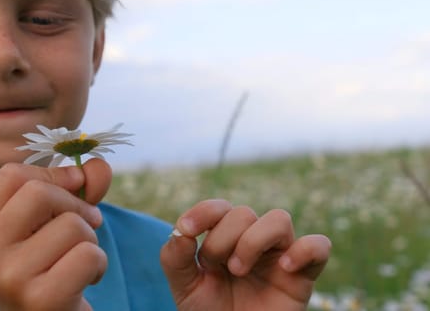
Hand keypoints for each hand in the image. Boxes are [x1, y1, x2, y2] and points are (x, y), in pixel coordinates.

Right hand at [0, 159, 111, 310]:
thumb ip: (76, 189)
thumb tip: (99, 166)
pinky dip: (99, 264)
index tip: (74, 188)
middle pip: (39, 193)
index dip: (53, 175)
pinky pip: (88, 255)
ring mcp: (10, 276)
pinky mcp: (41, 299)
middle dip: (76, 204)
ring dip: (90, 239)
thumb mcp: (53, 224)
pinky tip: (87, 279)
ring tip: (79, 259)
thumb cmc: (51, 267)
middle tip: (86, 224)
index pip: (12, 175)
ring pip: (72, 225)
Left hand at [160, 200, 330, 310]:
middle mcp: (252, 240)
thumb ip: (175, 257)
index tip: (187, 229)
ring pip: (279, 218)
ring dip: (253, 240)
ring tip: (238, 269)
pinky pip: (318, 246)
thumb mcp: (184, 286)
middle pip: (244, 213)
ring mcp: (279, 255)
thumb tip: (181, 230)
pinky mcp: (302, 275)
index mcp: (224, 237)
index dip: (203, 211)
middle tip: (217, 268)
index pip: (219, 208)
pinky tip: (284, 267)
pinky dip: (304, 250)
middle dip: (223, 238)